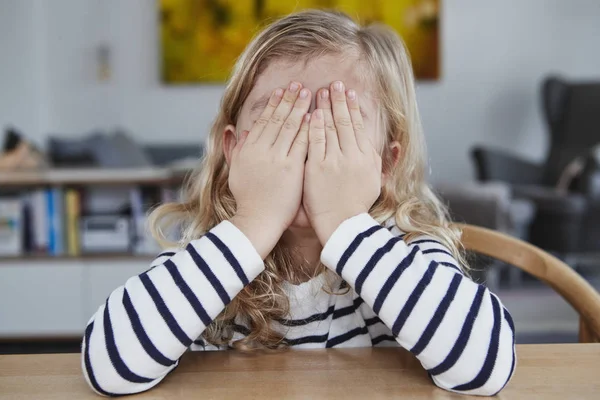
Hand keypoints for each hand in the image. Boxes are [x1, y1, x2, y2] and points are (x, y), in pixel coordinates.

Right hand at [229, 82, 310, 257]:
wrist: (257, 220)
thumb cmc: (248, 199)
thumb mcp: (236, 171)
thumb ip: (237, 149)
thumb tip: (238, 130)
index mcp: (248, 149)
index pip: (263, 121)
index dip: (273, 104)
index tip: (282, 90)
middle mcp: (262, 150)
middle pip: (278, 119)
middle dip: (289, 100)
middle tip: (299, 84)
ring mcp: (277, 158)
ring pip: (290, 127)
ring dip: (300, 108)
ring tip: (310, 93)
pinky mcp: (291, 169)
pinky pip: (302, 143)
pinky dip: (308, 129)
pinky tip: (315, 116)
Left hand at [303, 81, 381, 244]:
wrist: (342, 226)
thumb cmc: (357, 205)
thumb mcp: (376, 181)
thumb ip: (382, 160)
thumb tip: (396, 145)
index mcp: (367, 158)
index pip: (359, 126)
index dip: (354, 107)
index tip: (349, 93)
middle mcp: (353, 156)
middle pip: (345, 121)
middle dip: (339, 100)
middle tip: (334, 84)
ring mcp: (334, 161)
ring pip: (330, 127)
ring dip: (325, 106)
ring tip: (320, 91)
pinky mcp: (317, 168)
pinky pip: (315, 141)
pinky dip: (313, 125)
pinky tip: (311, 113)